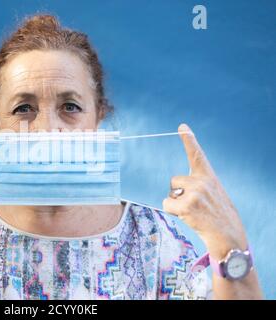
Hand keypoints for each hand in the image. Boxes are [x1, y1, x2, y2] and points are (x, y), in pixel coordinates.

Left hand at [163, 124, 247, 260]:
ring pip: (170, 193)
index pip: (197, 155)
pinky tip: (188, 218)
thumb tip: (177, 187)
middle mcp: (202, 181)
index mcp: (209, 177)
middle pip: (174, 180)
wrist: (229, 237)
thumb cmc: (219, 217)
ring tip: (194, 213)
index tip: (182, 127)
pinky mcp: (187, 205)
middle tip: (195, 206)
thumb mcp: (214, 195)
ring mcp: (194, 192)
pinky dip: (172, 212)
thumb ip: (199, 185)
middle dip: (178, 192)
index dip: (189, 140)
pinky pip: (166, 205)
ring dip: (176, 204)